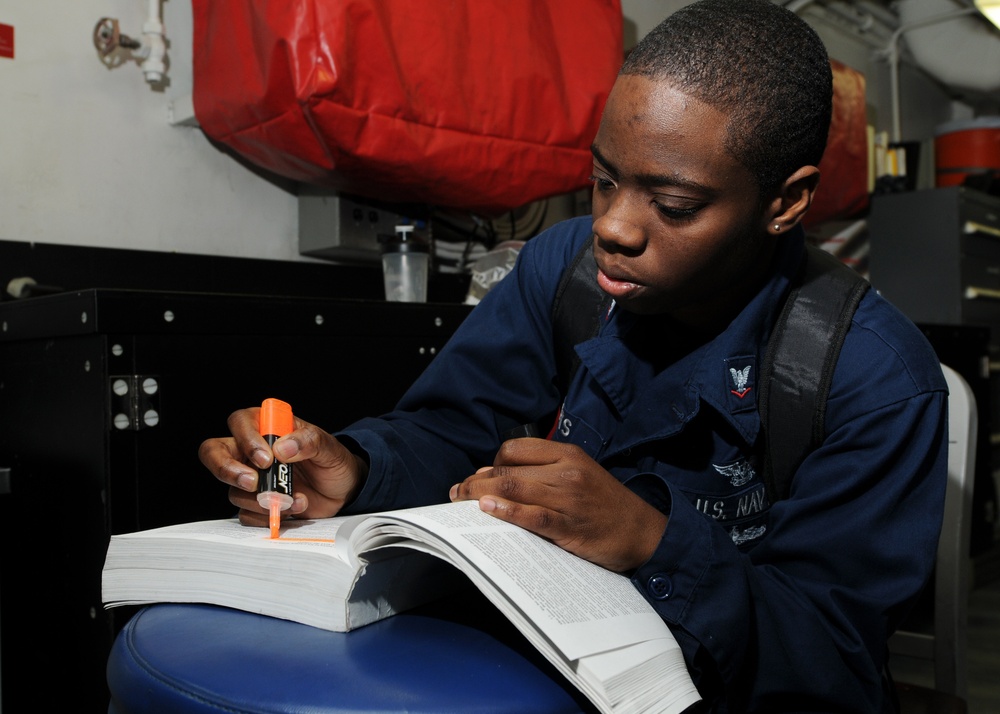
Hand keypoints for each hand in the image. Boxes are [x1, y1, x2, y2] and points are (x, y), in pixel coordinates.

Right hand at [198, 407, 367, 527]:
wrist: (343, 490)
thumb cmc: (332, 460)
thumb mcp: (329, 447)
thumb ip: (308, 441)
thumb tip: (283, 447)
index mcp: (267, 428)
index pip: (240, 422)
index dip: (246, 439)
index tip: (267, 458)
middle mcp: (251, 452)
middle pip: (214, 453)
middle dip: (227, 469)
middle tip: (253, 483)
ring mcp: (252, 479)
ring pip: (234, 490)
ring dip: (263, 499)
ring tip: (294, 499)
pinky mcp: (255, 504)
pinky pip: (246, 514)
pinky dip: (266, 516)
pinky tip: (290, 510)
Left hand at [449, 438, 666, 571]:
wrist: (643, 532)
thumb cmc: (606, 505)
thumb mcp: (580, 475)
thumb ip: (543, 472)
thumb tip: (493, 475)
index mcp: (568, 454)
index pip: (515, 449)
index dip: (491, 463)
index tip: (480, 478)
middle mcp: (566, 471)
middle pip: (507, 470)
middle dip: (475, 482)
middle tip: (457, 493)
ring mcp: (568, 498)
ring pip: (513, 489)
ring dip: (480, 496)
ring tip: (461, 503)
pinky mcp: (570, 525)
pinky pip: (532, 516)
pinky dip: (506, 511)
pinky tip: (488, 510)